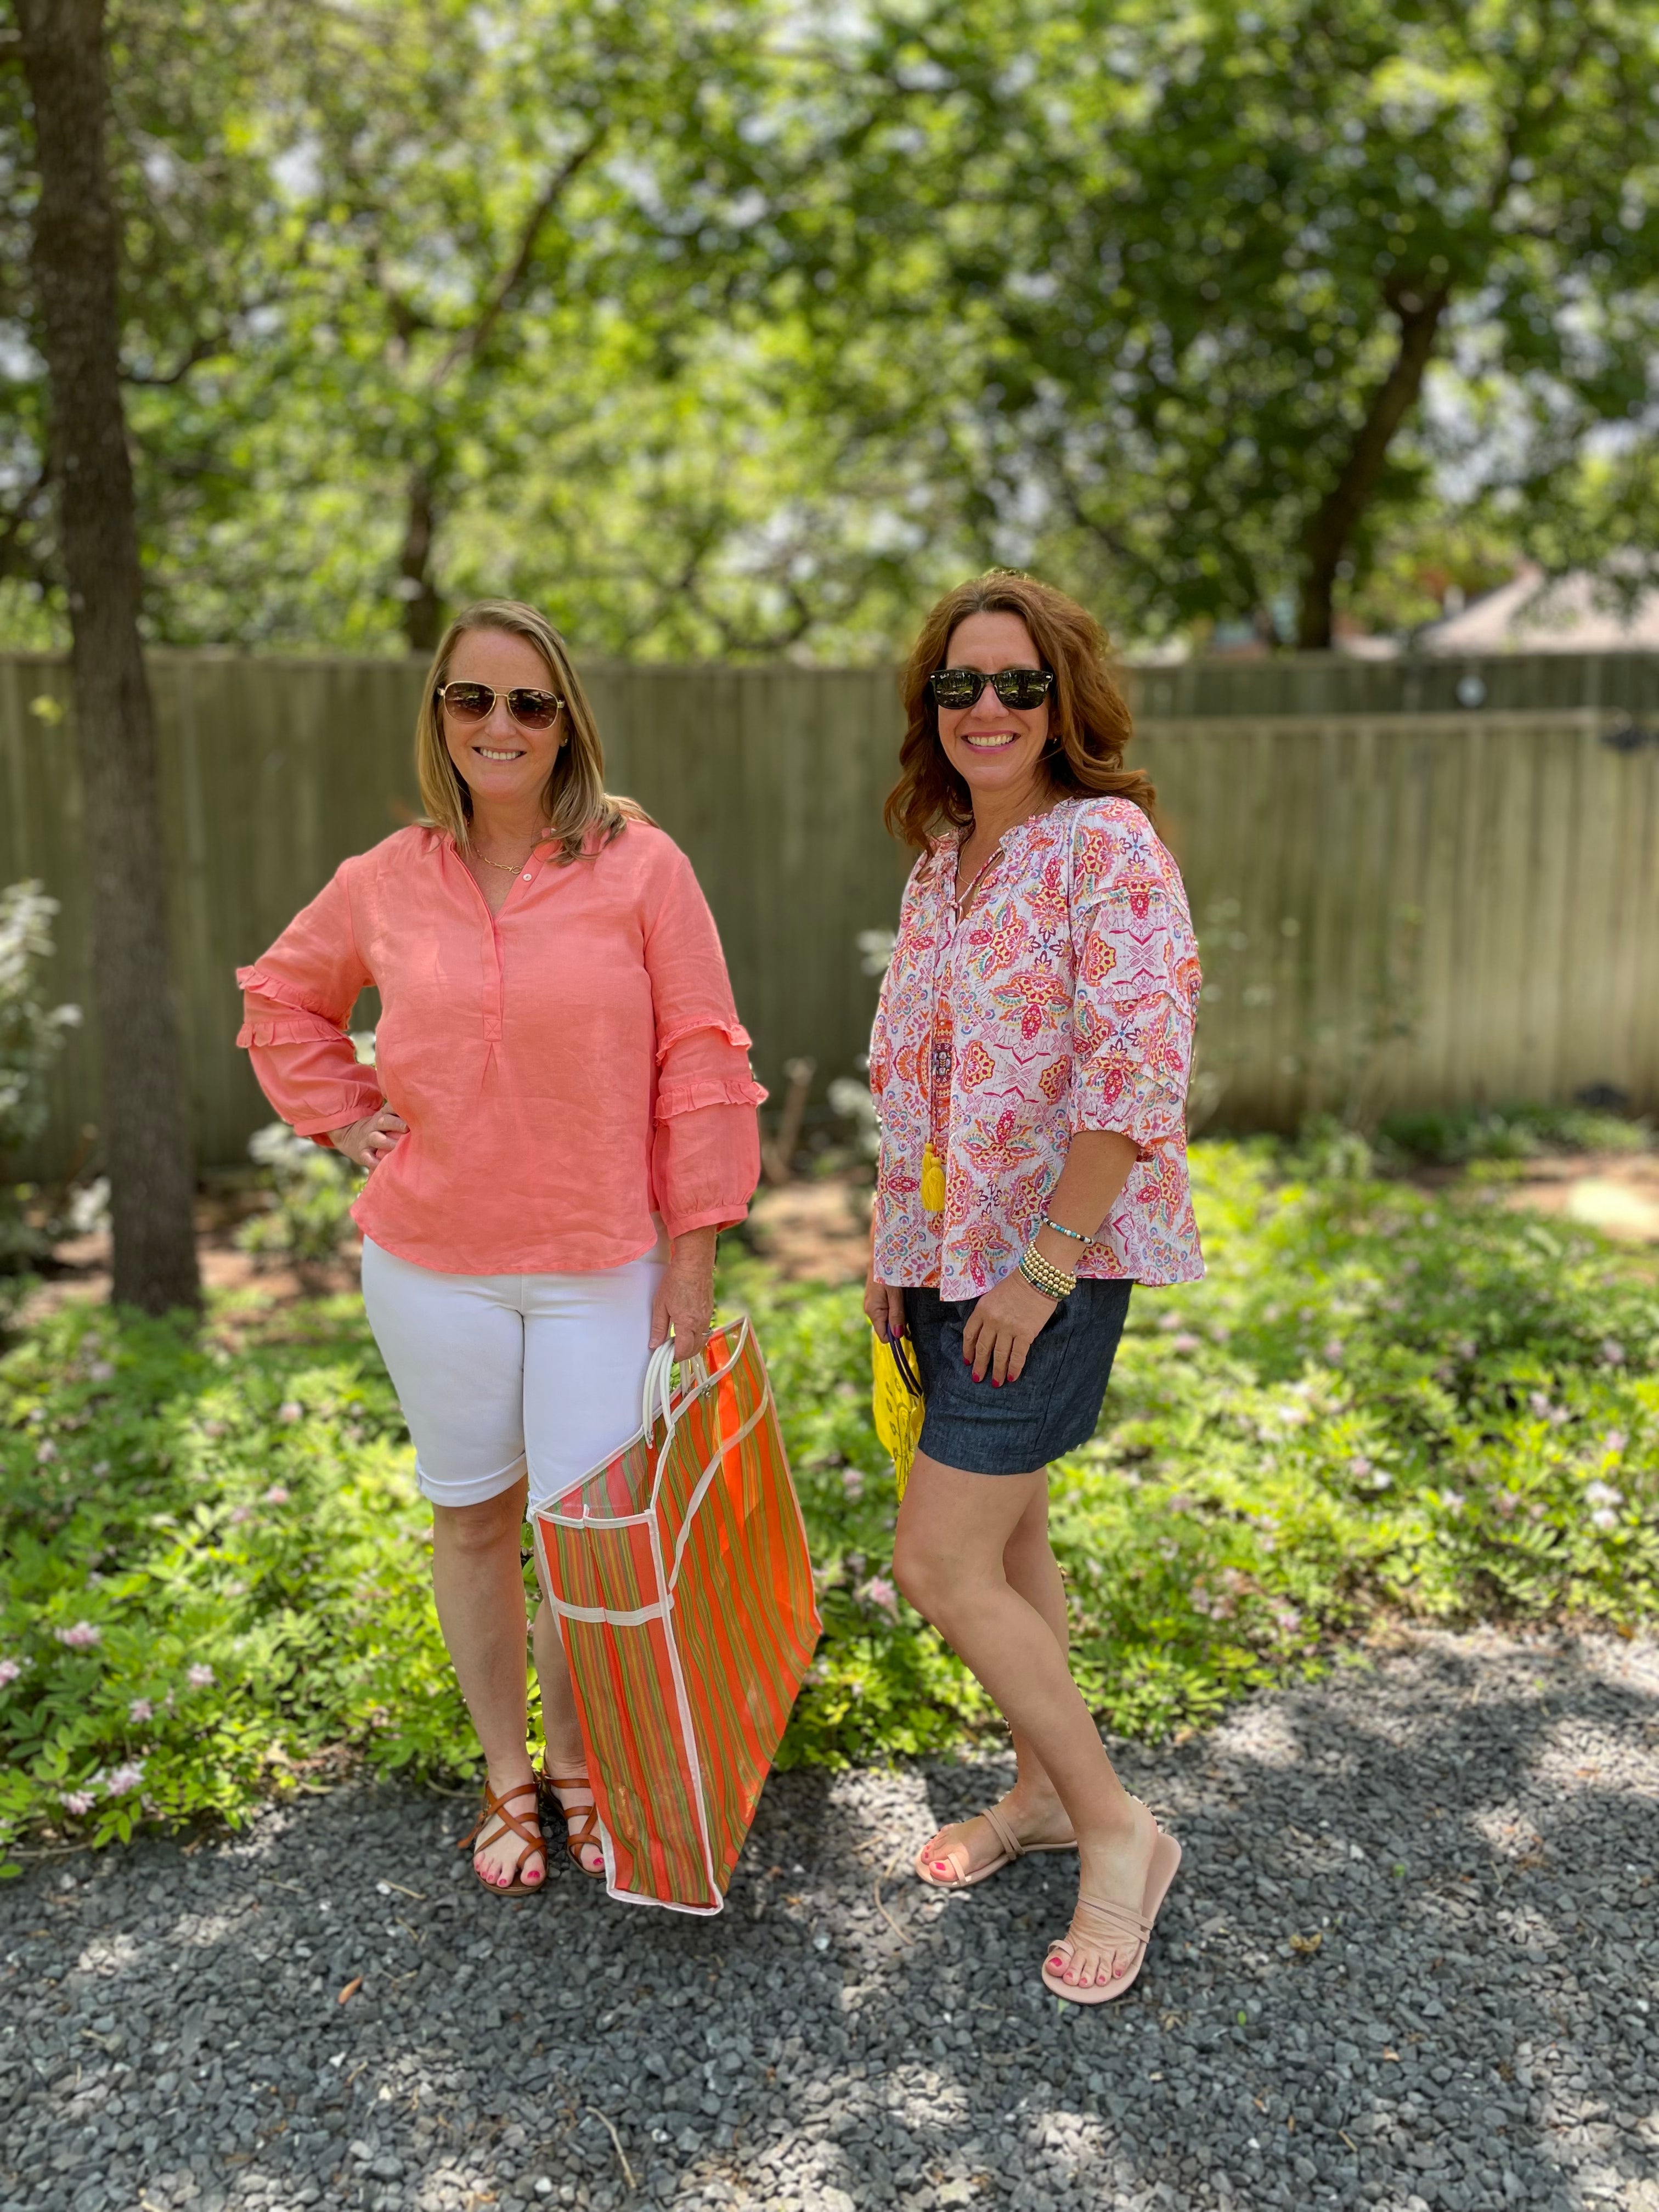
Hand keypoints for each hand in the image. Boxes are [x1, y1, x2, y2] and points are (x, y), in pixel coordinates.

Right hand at [329, 1107, 406, 1170]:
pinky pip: (367, 1157)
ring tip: (398, 1148)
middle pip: (384, 1121)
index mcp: (383, 1115)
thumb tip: (427, 1112)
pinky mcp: (362, 1152)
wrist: (351, 1136)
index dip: (399, 1108)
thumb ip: (401, 1115)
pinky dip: (374, 1162)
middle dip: (396, 1124)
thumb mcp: (386, 1117)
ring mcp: (367, 1138)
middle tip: (407, 1128)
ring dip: (387, 1143)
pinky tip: (383, 1165)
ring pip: (376, 1138)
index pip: (390, 1108)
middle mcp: (375, 1125)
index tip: (413, 1109)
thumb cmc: (380, 1128)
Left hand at [651, 1225, 716, 1364]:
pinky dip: (697, 1334)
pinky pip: (705, 1329)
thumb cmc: (676, 1280)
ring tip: (679, 1340)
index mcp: (687, 1324)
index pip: (684, 1351)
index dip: (675, 1356)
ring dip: (691, 1345)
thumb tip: (654, 1344)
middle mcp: (700, 1323)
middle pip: (695, 1349)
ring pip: (702, 1340)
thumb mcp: (660, 1305)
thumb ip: (658, 1327)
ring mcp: (707, 1316)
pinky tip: (688, 1328)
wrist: (694, 1264)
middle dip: (684, 1353)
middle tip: (671, 1350)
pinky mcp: (710, 1309)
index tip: (666, 1354)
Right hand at [863, 1260, 905, 1343]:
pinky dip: (895, 1308)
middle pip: (886, 1328)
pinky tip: (899, 1297)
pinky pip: (886, 1310)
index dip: (896, 1335)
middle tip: (908, 1309)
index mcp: (873, 1311)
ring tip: (903, 1300)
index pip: (884, 1336)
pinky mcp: (876, 1298)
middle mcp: (870, 1310)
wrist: (882, 1252)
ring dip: (898, 1314)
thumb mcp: (895, 1294)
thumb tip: (898, 1335)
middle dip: (898, 1324)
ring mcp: (872, 1304)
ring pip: (887, 1319)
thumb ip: (897, 1314)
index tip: (908, 1328)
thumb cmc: (889, 1271)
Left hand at [961, 1268, 1059, 1384]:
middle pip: (982, 1348)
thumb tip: (986, 1332)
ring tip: (995, 1383)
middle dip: (979, 1365)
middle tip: (977, 1378)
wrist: (1039, 1277)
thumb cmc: (1017, 1284)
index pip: (970, 1334)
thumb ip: (987, 1313)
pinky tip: (1012, 1377)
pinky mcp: (1026, 1333)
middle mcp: (992, 1321)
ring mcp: (1009, 1328)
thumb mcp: (993, 1295)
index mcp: (982, 1310)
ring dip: (996, 1371)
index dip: (967, 1350)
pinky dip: (1014, 1368)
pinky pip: (1018, 1356)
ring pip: (999, 1355)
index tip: (967, 1360)